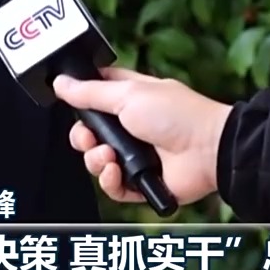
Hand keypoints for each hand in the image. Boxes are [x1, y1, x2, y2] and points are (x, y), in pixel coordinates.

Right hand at [53, 67, 232, 205]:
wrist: (207, 150)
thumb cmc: (178, 115)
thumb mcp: (128, 94)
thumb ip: (90, 92)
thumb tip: (61, 83)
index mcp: (130, 98)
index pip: (95, 95)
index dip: (80, 99)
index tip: (72, 101)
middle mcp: (131, 126)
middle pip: (89, 134)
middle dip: (83, 138)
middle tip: (90, 137)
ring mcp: (136, 155)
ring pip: (97, 162)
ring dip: (95, 160)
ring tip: (109, 157)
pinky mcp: (141, 182)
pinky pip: (112, 187)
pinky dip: (110, 181)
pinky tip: (117, 172)